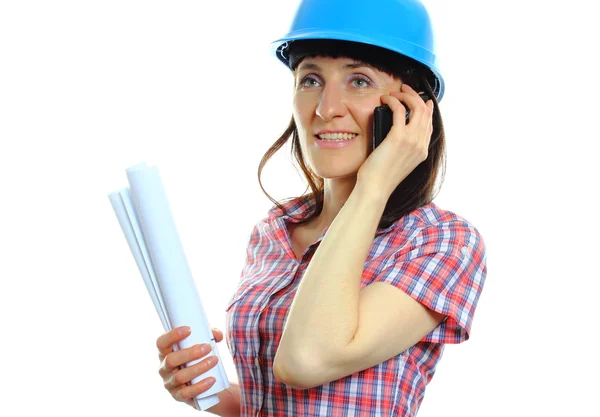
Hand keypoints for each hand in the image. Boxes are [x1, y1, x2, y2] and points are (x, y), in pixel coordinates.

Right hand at [157, 327, 222, 408]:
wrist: (205, 384)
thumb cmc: (199, 360)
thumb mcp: (202, 346)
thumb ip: (210, 337)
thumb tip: (217, 335)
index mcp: (166, 353)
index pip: (161, 343)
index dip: (172, 335)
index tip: (189, 329)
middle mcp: (164, 368)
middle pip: (171, 360)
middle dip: (190, 353)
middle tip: (207, 348)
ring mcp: (170, 383)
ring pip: (180, 376)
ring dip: (199, 368)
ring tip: (214, 360)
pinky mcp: (178, 396)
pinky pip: (187, 393)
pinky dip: (200, 386)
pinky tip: (212, 379)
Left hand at [357, 83, 433, 199]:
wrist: (376, 188)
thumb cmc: (380, 177)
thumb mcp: (398, 162)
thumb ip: (402, 148)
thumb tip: (394, 132)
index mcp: (422, 152)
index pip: (429, 125)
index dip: (426, 109)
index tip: (420, 100)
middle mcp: (420, 145)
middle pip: (425, 112)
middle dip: (415, 96)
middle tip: (404, 89)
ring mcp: (412, 140)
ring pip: (416, 107)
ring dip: (405, 95)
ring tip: (394, 92)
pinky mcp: (398, 136)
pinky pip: (399, 110)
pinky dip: (393, 101)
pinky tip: (385, 99)